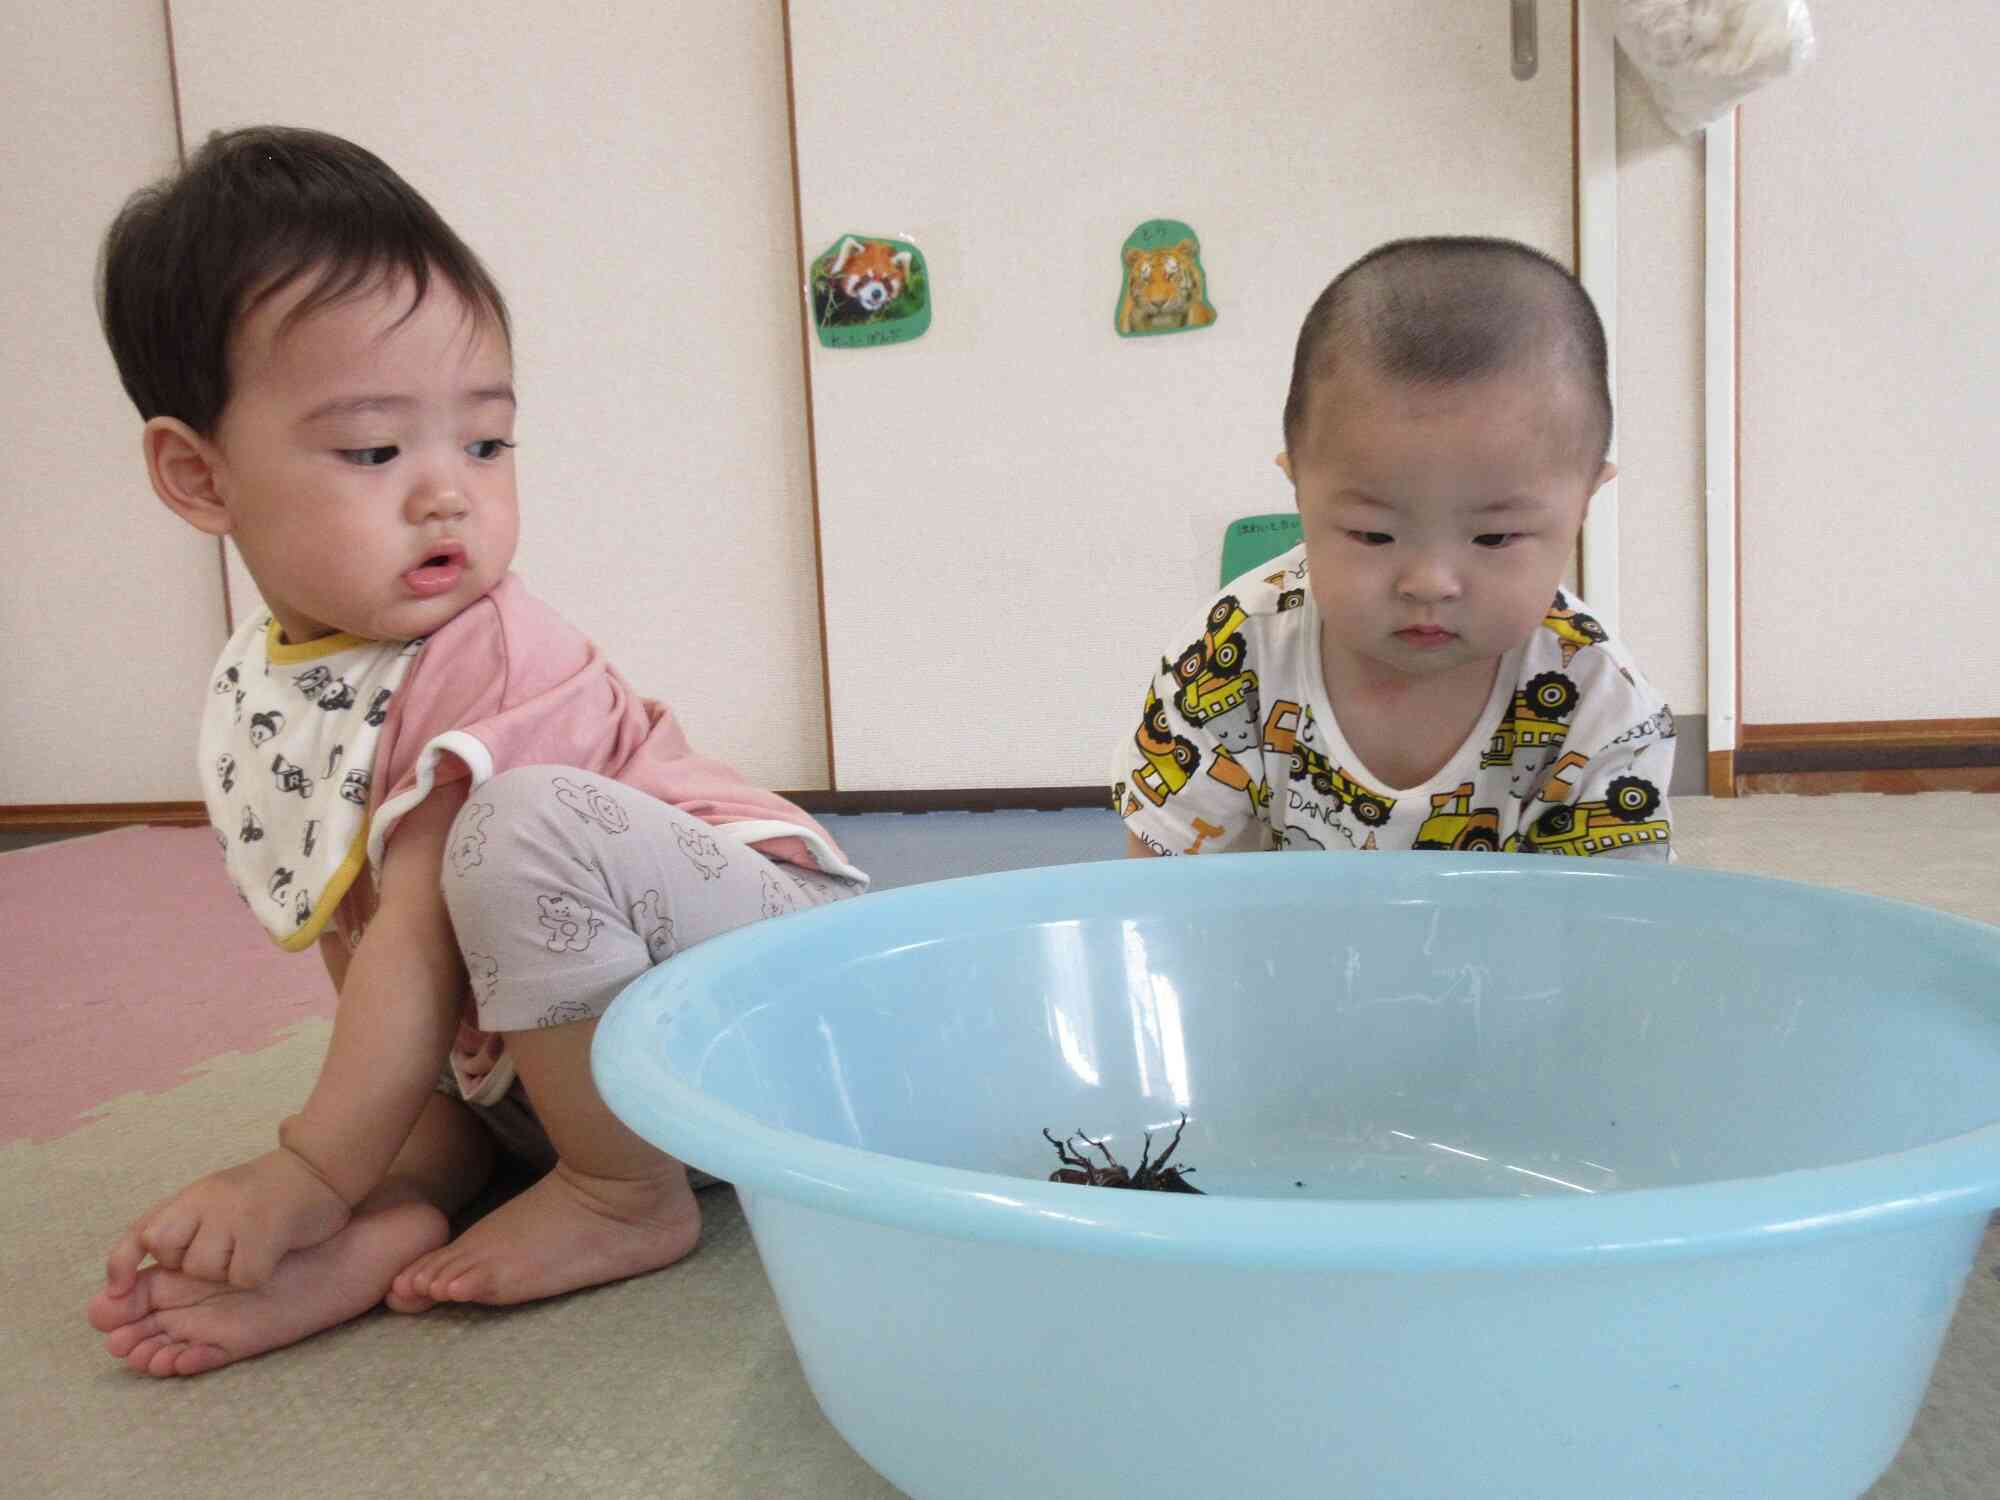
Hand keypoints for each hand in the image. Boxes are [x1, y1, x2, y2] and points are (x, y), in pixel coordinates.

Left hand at [104, 1148, 351, 1294]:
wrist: (321, 1166)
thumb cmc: (265, 1190)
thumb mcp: (213, 1197)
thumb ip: (177, 1223)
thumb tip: (129, 1274)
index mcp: (192, 1194)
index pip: (141, 1233)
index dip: (122, 1264)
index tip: (120, 1290)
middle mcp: (208, 1201)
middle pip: (171, 1254)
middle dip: (190, 1264)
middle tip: (223, 1248)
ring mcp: (236, 1215)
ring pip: (206, 1269)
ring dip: (228, 1270)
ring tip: (253, 1245)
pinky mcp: (265, 1232)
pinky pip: (243, 1277)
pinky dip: (257, 1274)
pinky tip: (272, 1254)